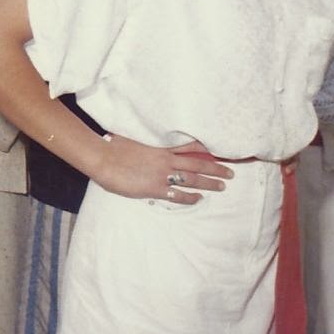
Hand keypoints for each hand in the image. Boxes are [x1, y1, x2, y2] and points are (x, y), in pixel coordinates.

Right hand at [92, 135, 233, 204]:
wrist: (102, 158)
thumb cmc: (112, 146)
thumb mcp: (130, 136)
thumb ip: (142, 138)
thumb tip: (143, 135)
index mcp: (160, 146)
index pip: (188, 146)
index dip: (204, 148)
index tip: (217, 149)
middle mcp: (165, 160)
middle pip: (197, 163)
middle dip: (215, 167)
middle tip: (230, 172)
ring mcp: (162, 175)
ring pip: (192, 179)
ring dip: (209, 182)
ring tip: (222, 186)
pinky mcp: (155, 189)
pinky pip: (178, 195)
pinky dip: (190, 197)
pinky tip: (199, 198)